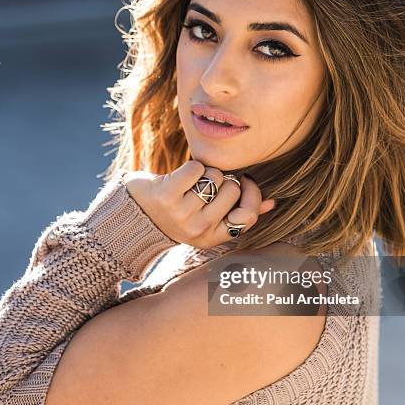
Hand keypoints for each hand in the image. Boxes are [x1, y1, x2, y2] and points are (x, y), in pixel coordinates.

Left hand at [123, 160, 275, 247]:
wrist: (134, 212)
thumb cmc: (177, 211)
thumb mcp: (208, 218)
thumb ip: (240, 211)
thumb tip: (270, 203)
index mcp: (212, 238)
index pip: (248, 216)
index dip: (251, 194)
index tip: (243, 183)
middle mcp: (198, 230)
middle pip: (232, 190)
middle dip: (224, 180)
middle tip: (207, 184)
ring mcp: (181, 214)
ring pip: (215, 177)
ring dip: (206, 172)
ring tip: (192, 183)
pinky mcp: (166, 196)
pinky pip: (197, 169)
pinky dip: (192, 166)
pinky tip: (181, 177)